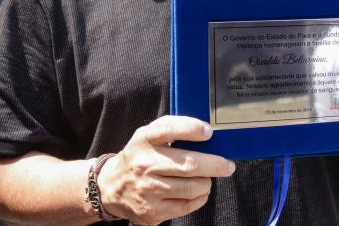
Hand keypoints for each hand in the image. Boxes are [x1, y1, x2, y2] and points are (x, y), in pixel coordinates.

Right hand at [98, 116, 234, 224]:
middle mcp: (144, 164)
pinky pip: (187, 206)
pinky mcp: (152, 211)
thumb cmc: (139, 155)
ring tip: (208, 178)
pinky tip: (199, 191)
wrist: (111, 187)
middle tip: (227, 165)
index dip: (191, 129)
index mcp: (144, 140)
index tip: (209, 132)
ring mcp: (148, 190)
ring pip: (191, 188)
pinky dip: (200, 197)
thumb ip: (172, 128)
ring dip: (207, 182)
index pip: (168, 130)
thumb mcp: (148, 135)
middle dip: (215, 165)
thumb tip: (206, 132)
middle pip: (188, 165)